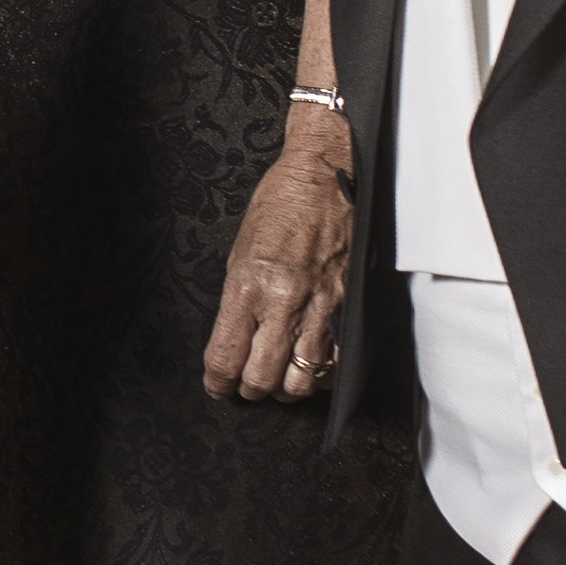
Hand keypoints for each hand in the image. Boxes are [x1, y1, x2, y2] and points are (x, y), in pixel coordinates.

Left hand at [205, 110, 361, 402]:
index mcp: (247, 287)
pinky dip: (321, 372)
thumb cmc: (278, 206)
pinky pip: (335, 360)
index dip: (217, 382)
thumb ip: (238, 303)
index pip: (225, 359)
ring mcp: (319, 306)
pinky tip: (310, 362)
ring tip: (278, 376)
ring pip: (301, 380)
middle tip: (246, 383)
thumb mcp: (240, 252)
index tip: (217, 384)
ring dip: (285, 387)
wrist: (324, 175)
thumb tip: (234, 342)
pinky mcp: (348, 305)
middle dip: (249, 390)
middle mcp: (283, 302)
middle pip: (261, 379)